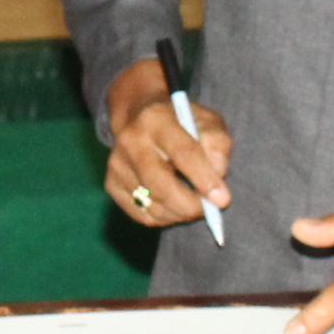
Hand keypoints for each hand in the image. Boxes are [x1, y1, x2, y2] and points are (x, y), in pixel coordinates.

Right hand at [104, 56, 230, 230]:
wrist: (137, 115)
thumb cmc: (180, 122)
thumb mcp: (205, 121)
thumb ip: (217, 143)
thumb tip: (218, 173)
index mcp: (157, 119)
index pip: (183, 153)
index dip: (204, 179)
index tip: (222, 200)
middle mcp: (131, 141)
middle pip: (161, 186)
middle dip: (190, 206)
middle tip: (209, 210)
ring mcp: (117, 164)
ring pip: (152, 205)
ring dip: (179, 213)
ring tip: (192, 204)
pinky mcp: (111, 183)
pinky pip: (141, 214)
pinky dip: (164, 218)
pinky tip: (173, 206)